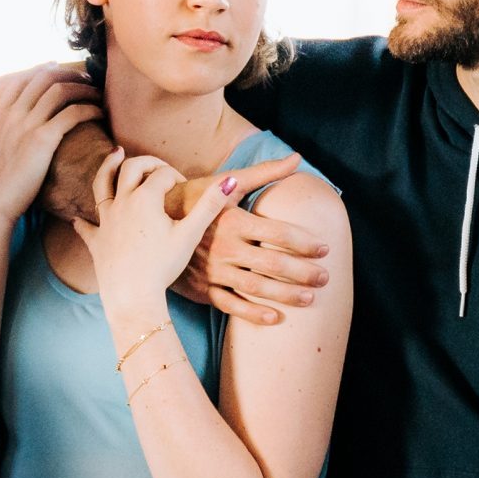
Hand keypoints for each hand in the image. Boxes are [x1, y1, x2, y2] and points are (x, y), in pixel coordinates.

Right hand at [0, 67, 102, 223]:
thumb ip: (5, 129)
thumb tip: (15, 128)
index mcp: (0, 112)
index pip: (25, 77)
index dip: (45, 69)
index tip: (59, 68)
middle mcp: (13, 112)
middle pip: (45, 77)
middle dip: (69, 73)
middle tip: (86, 78)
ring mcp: (27, 124)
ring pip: (61, 90)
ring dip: (83, 88)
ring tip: (97, 93)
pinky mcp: (43, 139)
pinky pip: (73, 113)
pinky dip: (90, 109)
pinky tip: (99, 114)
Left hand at [74, 150, 239, 315]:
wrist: (133, 297)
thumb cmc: (163, 266)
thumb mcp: (190, 234)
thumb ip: (210, 206)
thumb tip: (230, 180)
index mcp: (145, 198)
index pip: (163, 174)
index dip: (177, 176)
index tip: (185, 189)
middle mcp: (122, 202)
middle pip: (132, 168)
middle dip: (147, 162)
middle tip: (159, 165)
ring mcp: (105, 220)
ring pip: (102, 184)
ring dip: (108, 166)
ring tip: (115, 154)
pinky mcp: (96, 241)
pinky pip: (87, 226)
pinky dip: (84, 221)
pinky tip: (78, 219)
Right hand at [166, 156, 328, 325]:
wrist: (153, 222)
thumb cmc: (197, 198)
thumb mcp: (227, 181)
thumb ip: (265, 173)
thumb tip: (297, 158)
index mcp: (232, 220)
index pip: (278, 233)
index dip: (304, 241)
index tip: (324, 248)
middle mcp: (224, 247)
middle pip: (272, 263)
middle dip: (303, 272)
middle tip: (326, 277)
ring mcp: (213, 270)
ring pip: (255, 287)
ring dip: (285, 295)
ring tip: (310, 298)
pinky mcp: (203, 289)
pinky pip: (230, 305)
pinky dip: (252, 314)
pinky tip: (275, 318)